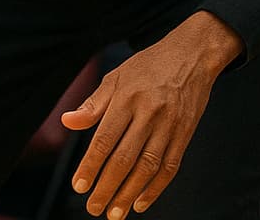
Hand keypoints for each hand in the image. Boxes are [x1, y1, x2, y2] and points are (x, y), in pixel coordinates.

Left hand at [61, 11, 242, 216]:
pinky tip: (140, 202)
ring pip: (148, 167)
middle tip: (94, 208)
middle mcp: (148, 113)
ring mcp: (170, 125)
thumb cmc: (148, 66)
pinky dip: (155, 188)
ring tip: (115, 213)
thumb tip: (67, 122)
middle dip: (107, 187)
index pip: (105, 139)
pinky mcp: (185, 134)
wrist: (192, 55)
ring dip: (129, 193)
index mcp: (127, 98)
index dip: (91, 165)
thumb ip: (93, 104)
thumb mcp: (116, 77)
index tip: (79, 186)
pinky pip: (170, 166)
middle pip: (125, 158)